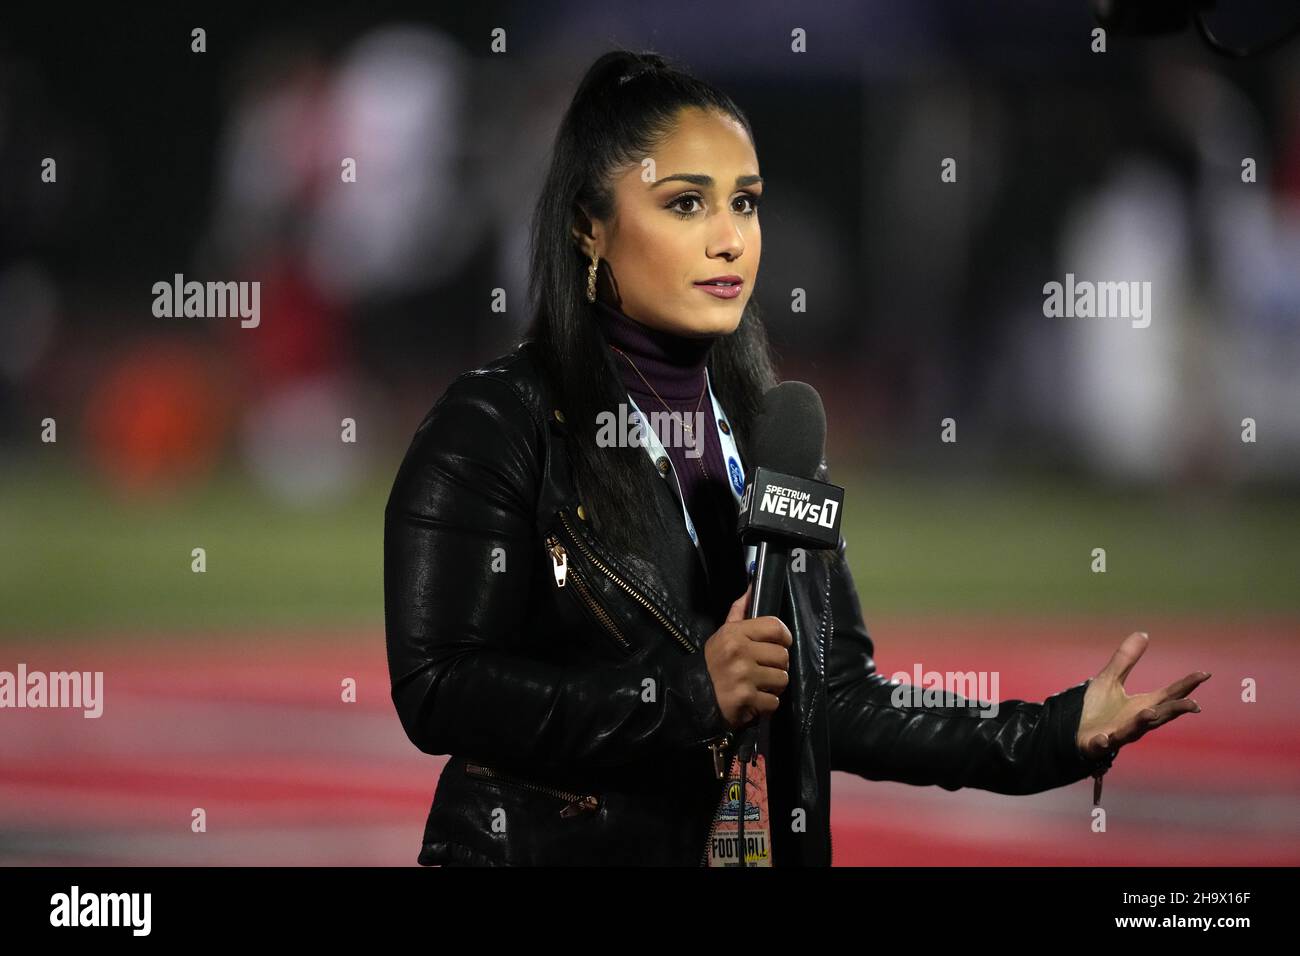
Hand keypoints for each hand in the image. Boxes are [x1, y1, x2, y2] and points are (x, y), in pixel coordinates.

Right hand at [703, 580, 791, 728]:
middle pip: (783, 655)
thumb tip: (752, 588)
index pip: (776, 627)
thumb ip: (739, 613)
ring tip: (759, 684)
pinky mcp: (746, 698)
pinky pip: (774, 701)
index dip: (784, 637)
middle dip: (777, 665)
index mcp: (734, 633)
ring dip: (774, 686)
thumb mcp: (723, 634)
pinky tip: (754, 699)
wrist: (696, 696)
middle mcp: (739, 652)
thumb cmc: (715, 663)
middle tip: (763, 669)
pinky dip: (767, 704)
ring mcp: (743, 676)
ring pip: (782, 678)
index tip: (780, 644)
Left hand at [1076, 631, 1209, 761]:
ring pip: (1134, 729)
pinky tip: (1104, 738)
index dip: (1187, 685)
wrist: (1073, 730)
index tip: (1205, 674)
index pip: (1169, 694)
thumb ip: (1126, 659)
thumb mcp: (1110, 679)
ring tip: (1150, 713)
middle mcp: (1135, 721)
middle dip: (1175, 710)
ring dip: (1142, 722)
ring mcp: (1117, 733)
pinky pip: (1101, 744)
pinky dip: (1103, 742)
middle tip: (1194, 704)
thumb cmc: (1097, 708)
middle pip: (1160, 714)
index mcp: (1141, 706)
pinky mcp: (1097, 743)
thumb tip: (1144, 633)